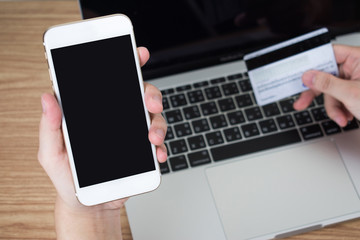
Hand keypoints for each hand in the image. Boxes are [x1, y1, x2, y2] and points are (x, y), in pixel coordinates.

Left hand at [38, 47, 166, 238]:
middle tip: (150, 103)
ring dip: (158, 125)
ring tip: (151, 138)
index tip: (137, 54)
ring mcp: (133, 136)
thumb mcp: (51, 153)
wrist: (88, 206)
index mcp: (97, 114)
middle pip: (140, 97)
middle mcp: (118, 120)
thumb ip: (50, 127)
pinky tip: (157, 155)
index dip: (126, 65)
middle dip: (151, 95)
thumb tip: (48, 98)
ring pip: (154, 119)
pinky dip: (162, 148)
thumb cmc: (68, 178)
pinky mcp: (144, 155)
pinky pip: (159, 145)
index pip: (112, 83)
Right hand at [294, 44, 359, 126]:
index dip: (313, 63)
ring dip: (333, 108)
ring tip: (341, 118)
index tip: (300, 74)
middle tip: (302, 102)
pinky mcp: (354, 93)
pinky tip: (346, 117)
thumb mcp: (351, 94)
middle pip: (327, 76)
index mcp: (359, 59)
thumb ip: (327, 83)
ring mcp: (356, 82)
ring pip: (331, 91)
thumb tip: (309, 76)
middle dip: (319, 93)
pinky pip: (338, 99)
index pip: (330, 53)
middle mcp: (357, 68)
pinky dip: (340, 110)